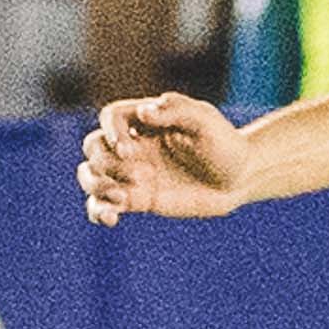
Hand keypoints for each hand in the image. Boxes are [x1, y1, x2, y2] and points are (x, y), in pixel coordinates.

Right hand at [80, 92, 249, 224]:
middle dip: (107, 163)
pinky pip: (102, 204)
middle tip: (144, 174)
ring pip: (90, 175)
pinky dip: (98, 211)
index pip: (110, 116)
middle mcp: (133, 144)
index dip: (111, 132)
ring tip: (123, 199)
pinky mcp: (136, 198)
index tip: (129, 149)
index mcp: (146, 120)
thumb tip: (144, 111)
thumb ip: (176, 110)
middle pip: (94, 146)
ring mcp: (131, 172)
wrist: (238, 179)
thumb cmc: (224, 143)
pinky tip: (112, 218)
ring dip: (97, 186)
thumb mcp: (205, 121)